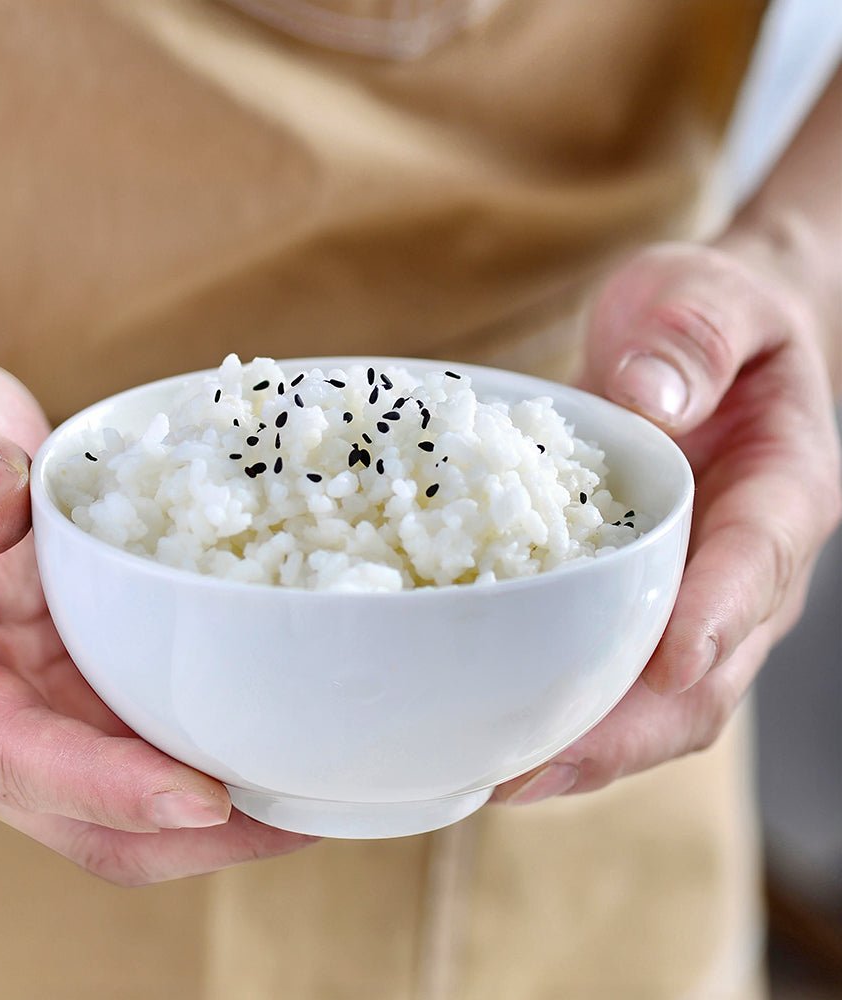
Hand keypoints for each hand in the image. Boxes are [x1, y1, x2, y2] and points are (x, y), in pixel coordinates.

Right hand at [0, 359, 312, 881]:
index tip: (205, 800)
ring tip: (315, 791)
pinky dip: (217, 757)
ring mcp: (45, 714)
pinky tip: (280, 733)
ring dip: (223, 819)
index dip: (110, 791)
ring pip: (132, 809)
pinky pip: (154, 749)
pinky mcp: (87, 695)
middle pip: (90, 824)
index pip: (16, 758)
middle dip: (196, 839)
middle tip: (301, 815)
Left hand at [494, 242, 840, 803]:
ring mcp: (694, 599)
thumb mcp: (704, 291)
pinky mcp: (643, 607)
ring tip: (501, 777)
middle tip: (536, 767)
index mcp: (781, 488)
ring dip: (590, 750)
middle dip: (630, 729)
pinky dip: (567, 717)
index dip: (718, 618)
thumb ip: (692, 331)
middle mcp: (746, 567)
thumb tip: (650, 397)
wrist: (702, 344)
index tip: (668, 663)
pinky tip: (498, 738)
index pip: (758, 562)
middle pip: (707, 673)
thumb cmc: (708, 315)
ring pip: (662, 702)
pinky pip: (617, 678)